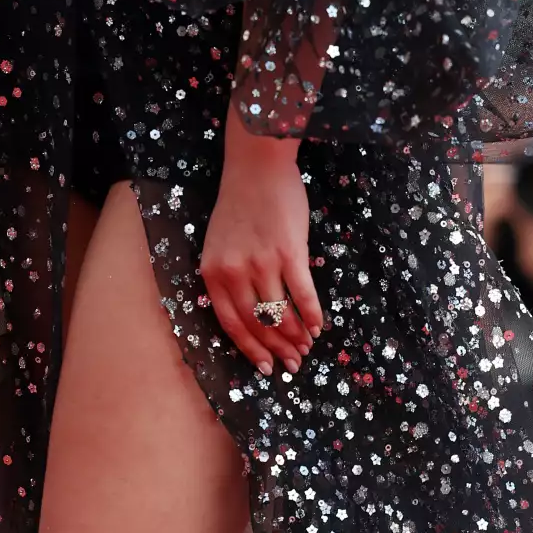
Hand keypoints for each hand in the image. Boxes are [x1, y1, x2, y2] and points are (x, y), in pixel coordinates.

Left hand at [200, 115, 323, 375]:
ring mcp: (262, 263)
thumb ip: (230, 275)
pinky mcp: (290, 252)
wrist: (256, 165)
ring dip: (296, 335)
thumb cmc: (239, 203)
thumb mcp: (219, 243)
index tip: (265, 367)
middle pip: (257, 324)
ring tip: (307, 347)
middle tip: (294, 364)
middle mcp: (234, 272)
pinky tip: (319, 326)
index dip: (250, 350)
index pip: (229, 323)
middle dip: (277, 349)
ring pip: (280, 314)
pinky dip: (312, 314)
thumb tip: (252, 313)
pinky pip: (303, 293)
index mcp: (212, 271)